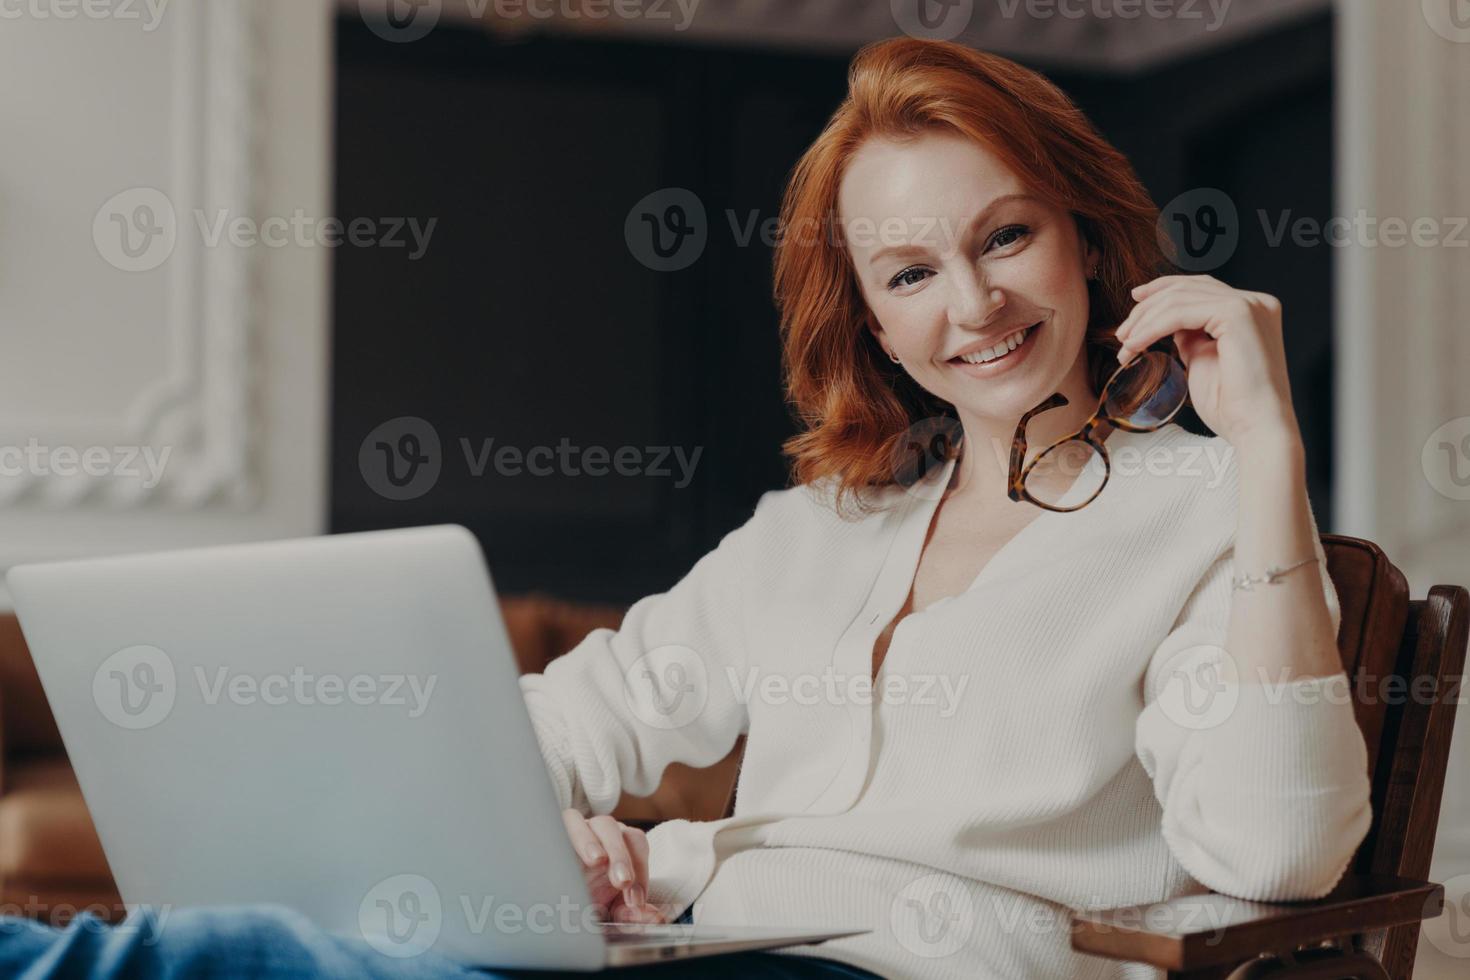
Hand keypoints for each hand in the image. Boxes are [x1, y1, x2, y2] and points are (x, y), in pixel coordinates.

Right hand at [562, 809, 667, 923]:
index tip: (635, 901)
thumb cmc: (584, 903)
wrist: (550, 905)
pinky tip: (572, 852)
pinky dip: (576, 833)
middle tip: (622, 882)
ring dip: (604, 843)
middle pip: (626, 835)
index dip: (640, 872)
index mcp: (624, 851)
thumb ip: (631, 914)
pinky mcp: (560, 828)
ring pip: (602, 824)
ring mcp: (586, 829)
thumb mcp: (608, 913)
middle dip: (624, 858)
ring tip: (597, 861)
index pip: (639, 849)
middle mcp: (609, 837)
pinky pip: (569, 820)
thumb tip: (655, 917)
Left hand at [1115, 274, 1301, 449]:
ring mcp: (1249, 305)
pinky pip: (1181, 312)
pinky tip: (1136, 343)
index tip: (1136, 301)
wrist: (1256, 428)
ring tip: (1126, 343)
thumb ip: (1191, 337)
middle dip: (1148, 306)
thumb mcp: (1203, 360)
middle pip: (1189, 287)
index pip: (1201, 287)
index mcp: (1252, 311)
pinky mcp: (1238, 314)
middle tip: (1123, 331)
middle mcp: (1255, 303)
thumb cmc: (1233, 406)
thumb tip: (1171, 326)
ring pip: (1180, 298)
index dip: (1164, 290)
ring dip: (1145, 321)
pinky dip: (1153, 327)